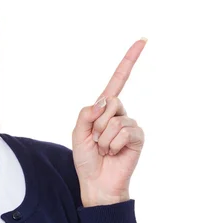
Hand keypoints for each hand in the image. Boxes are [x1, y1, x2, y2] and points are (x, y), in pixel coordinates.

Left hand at [71, 38, 146, 206]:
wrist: (97, 183)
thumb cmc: (87, 159)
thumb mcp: (78, 133)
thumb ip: (86, 113)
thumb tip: (105, 100)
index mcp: (104, 109)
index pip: (118, 80)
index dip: (129, 60)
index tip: (143, 40)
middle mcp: (119, 113)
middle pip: (110, 101)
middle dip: (97, 123)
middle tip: (96, 140)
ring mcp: (130, 124)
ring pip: (115, 119)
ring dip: (104, 138)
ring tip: (105, 149)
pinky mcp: (138, 137)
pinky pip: (125, 131)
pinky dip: (114, 144)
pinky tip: (115, 153)